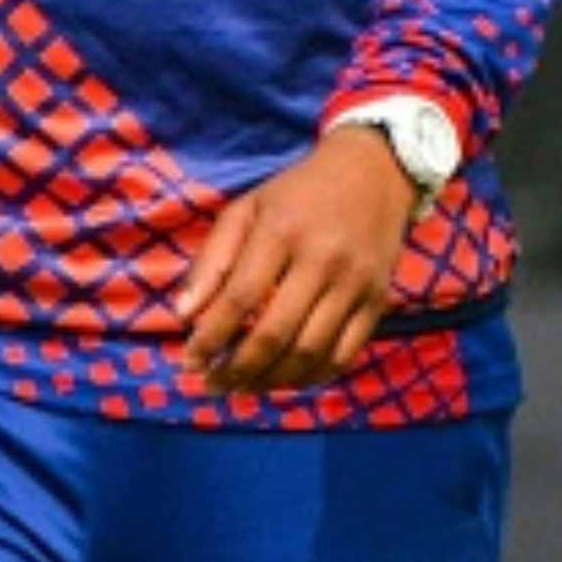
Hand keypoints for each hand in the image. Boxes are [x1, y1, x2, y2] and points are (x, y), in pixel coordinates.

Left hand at [176, 125, 419, 393]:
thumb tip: (183, 316)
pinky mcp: (378, 301)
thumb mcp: (247, 208)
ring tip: (244, 388)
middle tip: (213, 385)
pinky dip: (312, 378)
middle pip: (275, 333)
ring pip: (309, 353)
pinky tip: (286, 380)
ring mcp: (354, 283)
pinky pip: (344, 355)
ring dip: (271, 382)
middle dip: (237, 369)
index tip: (189, 362)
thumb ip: (212, 260)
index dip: (210, 337)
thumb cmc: (297, 194)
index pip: (239, 298)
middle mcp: (321, 259)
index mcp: (281, 231)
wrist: (373, 173)